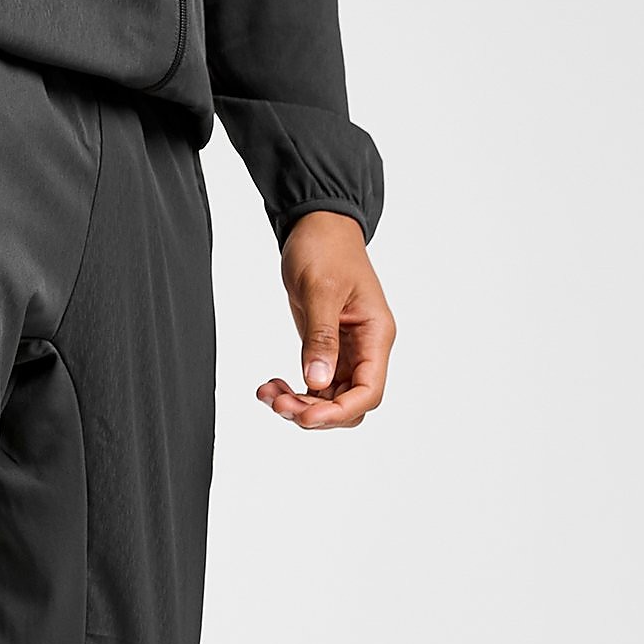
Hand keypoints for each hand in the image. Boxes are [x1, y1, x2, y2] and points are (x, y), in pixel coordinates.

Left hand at [258, 211, 394, 430]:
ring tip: (268, 394)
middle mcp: (366, 349)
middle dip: (314, 412)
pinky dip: (292, 392)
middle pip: (348, 403)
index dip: (338, 412)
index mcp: (375, 334)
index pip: (368, 391)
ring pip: (328, 400)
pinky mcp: (326, 351)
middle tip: (278, 402)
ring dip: (298, 405)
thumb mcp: (321, 289)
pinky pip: (313, 386)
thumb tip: (316, 380)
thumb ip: (320, 336)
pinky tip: (270, 388)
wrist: (317, 227)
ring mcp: (346, 353)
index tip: (305, 416)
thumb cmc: (325, 248)